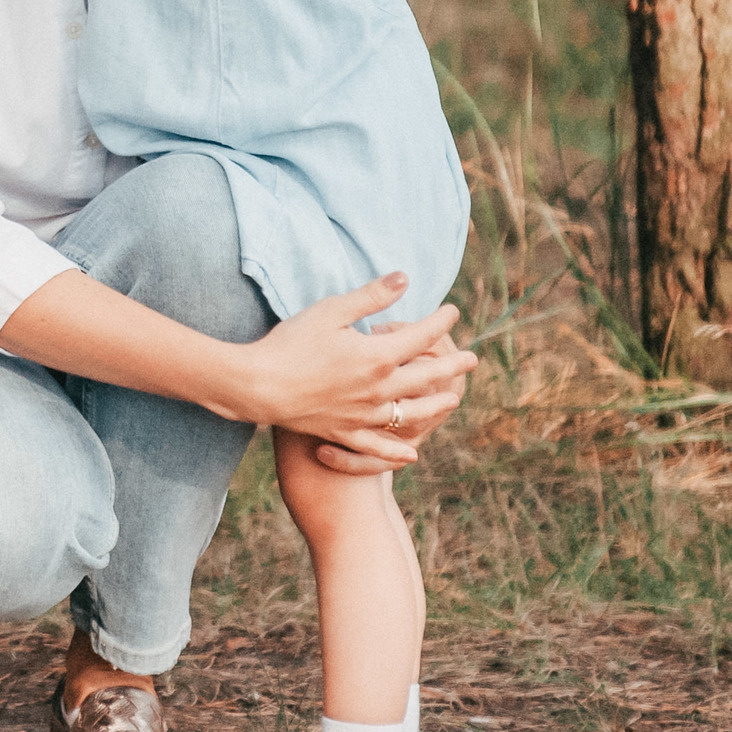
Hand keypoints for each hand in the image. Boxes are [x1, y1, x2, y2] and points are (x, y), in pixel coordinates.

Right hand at [226, 277, 475, 459]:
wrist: (259, 386)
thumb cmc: (292, 342)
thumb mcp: (331, 311)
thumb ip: (371, 297)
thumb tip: (405, 279)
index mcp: (377, 356)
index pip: (421, 336)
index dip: (440, 321)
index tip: (452, 310)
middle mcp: (378, 389)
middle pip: (426, 377)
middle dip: (452, 365)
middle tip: (472, 359)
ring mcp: (363, 416)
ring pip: (412, 414)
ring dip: (436, 406)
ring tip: (452, 401)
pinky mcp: (345, 433)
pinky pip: (379, 446)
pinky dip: (399, 450)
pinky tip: (414, 452)